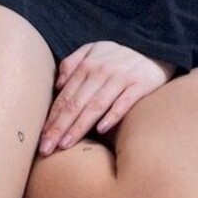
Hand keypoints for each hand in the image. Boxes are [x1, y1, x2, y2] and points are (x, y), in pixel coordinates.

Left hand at [38, 41, 175, 155]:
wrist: (155, 50)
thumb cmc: (119, 56)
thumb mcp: (94, 50)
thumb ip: (73, 62)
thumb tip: (58, 84)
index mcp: (88, 65)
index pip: (65, 96)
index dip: (52, 118)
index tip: (42, 138)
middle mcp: (102, 71)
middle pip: (76, 103)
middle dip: (59, 127)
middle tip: (47, 148)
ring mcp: (121, 78)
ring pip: (96, 105)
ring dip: (79, 126)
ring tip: (66, 144)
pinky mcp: (140, 85)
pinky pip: (124, 102)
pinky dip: (112, 115)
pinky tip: (101, 129)